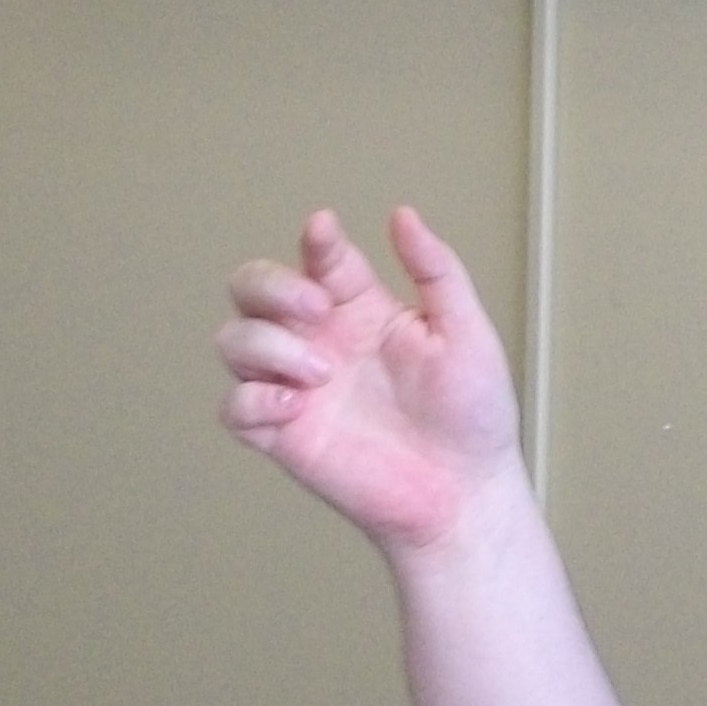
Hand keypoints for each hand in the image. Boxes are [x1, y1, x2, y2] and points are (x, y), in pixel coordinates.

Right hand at [216, 205, 522, 554]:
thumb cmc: (472, 415)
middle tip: (317, 309)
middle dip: (270, 285)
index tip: (325, 233)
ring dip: (267, 345)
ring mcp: (297, 387)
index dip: (315, 240)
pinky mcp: (283, 435)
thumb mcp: (465, 332)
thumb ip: (435, 270)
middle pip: (252, 287)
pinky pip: (234, 407)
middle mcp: (320, 341)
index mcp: (360, 309)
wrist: (464, 492)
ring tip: (321, 373)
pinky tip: (297, 406)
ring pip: (234, 341)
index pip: (319, 257)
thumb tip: (402, 214)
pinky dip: (253, 399)